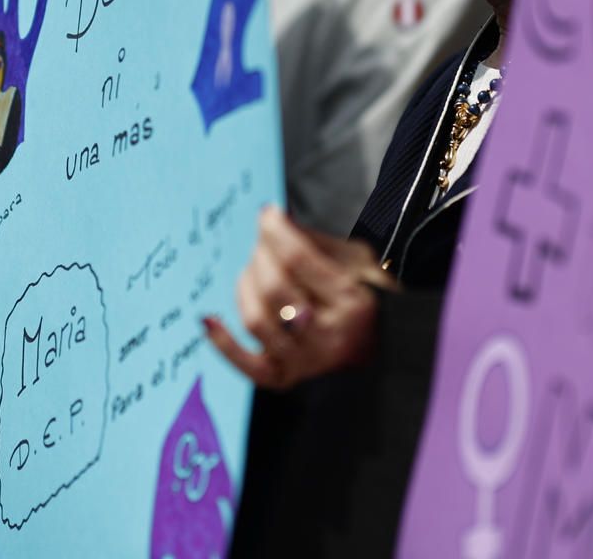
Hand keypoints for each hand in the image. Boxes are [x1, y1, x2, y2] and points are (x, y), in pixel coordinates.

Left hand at [204, 207, 392, 390]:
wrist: (382, 347)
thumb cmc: (366, 296)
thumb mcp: (357, 261)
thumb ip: (315, 241)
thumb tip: (273, 220)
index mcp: (353, 302)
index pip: (298, 259)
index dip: (275, 231)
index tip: (267, 215)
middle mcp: (331, 337)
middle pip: (274, 287)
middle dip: (261, 254)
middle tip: (263, 242)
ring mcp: (307, 362)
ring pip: (256, 319)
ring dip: (246, 285)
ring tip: (253, 270)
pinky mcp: (286, 378)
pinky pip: (246, 365)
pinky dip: (223, 343)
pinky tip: (209, 320)